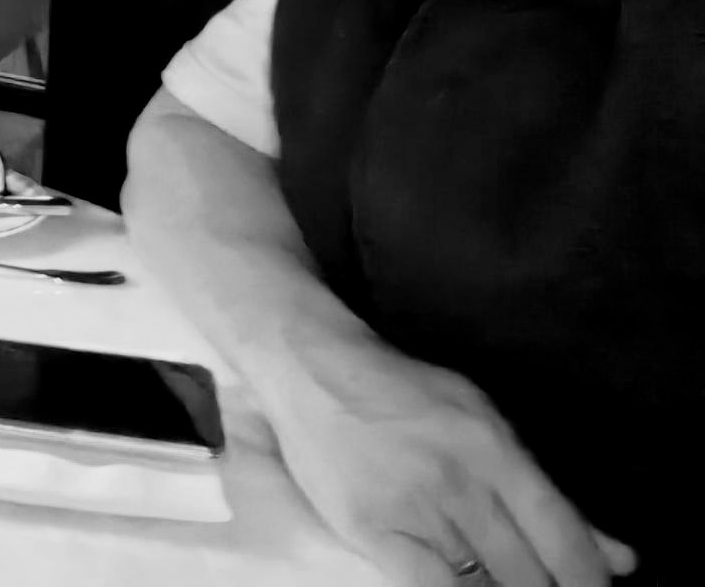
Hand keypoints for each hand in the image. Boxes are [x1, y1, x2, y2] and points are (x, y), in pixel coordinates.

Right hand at [268, 330, 635, 585]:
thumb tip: (621, 560)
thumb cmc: (405, 393)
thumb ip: (549, 496)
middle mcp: (461, 482)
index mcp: (496, 450)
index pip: (564, 539)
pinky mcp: (369, 528)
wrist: (312, 368)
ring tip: (503, 582)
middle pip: (527, 574)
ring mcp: (413, 507)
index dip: (588, 583)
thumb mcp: (485, 424)